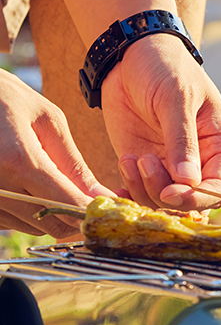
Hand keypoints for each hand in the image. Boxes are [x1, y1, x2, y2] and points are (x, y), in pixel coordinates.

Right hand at [0, 72, 114, 235]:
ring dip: (50, 213)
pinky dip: (29, 211)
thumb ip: (73, 162)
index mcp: (17, 161)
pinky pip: (12, 221)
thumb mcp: (46, 119)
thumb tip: (101, 196)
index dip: (90, 211)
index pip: (66, 205)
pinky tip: (29, 186)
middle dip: (73, 216)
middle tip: (84, 196)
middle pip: (49, 224)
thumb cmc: (3, 97)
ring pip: (31, 227)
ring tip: (52, 183)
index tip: (106, 207)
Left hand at [101, 34, 220, 209]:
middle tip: (143, 163)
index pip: (219, 188)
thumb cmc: (165, 68)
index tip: (169, 192)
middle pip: (191, 202)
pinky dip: (127, 194)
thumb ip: (182, 140)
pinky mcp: (144, 166)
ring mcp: (170, 167)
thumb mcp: (176, 98)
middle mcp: (199, 163)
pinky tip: (118, 182)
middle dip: (165, 194)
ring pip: (162, 202)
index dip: (197, 198)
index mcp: (220, 147)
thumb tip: (188, 181)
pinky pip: (139, 193)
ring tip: (130, 158)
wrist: (130, 55)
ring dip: (143, 189)